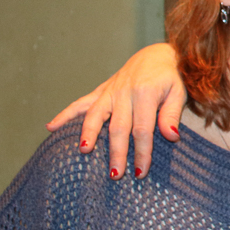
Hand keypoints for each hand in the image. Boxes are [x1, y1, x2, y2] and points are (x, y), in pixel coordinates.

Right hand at [46, 42, 186, 178]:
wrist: (156, 55)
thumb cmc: (170, 78)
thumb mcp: (179, 93)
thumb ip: (172, 115)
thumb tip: (172, 137)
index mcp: (146, 94)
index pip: (142, 129)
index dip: (142, 152)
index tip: (141, 172)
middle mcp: (124, 93)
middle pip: (118, 128)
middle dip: (116, 153)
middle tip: (115, 175)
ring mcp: (110, 92)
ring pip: (95, 115)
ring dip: (88, 134)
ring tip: (84, 152)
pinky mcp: (101, 91)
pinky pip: (80, 103)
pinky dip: (65, 114)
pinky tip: (51, 126)